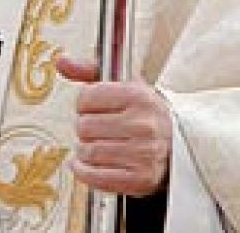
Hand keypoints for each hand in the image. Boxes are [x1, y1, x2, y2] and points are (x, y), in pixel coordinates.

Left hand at [56, 54, 172, 196]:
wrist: (178, 145)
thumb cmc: (145, 113)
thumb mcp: (124, 85)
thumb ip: (90, 71)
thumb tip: (62, 61)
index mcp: (139, 96)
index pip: (86, 97)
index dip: (84, 104)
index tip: (93, 108)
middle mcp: (143, 124)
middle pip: (84, 125)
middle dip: (84, 127)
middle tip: (97, 129)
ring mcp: (143, 153)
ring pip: (87, 151)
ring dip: (84, 149)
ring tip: (96, 145)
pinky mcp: (140, 178)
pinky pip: (95, 176)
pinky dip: (83, 171)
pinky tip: (85, 164)